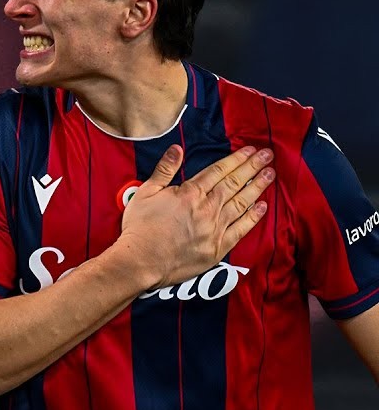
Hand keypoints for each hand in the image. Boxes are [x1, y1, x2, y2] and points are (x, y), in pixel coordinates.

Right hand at [117, 145, 273, 289]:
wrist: (141, 261)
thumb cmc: (140, 227)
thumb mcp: (145, 192)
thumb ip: (164, 170)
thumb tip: (177, 149)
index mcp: (189, 193)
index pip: (219, 171)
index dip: (236, 159)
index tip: (250, 150)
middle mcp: (207, 208)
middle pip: (234, 183)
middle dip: (253, 167)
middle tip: (268, 155)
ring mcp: (215, 228)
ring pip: (241, 203)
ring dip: (257, 187)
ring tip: (270, 175)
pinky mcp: (218, 247)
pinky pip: (241, 229)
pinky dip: (253, 217)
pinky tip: (262, 206)